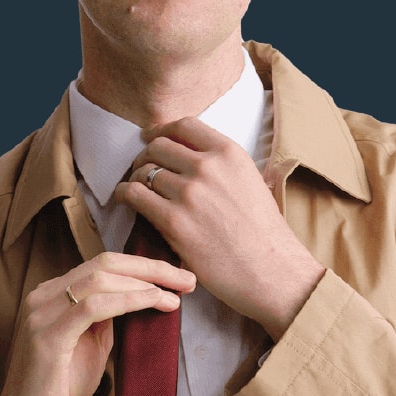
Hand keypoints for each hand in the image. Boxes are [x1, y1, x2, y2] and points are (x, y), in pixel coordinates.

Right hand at [0, 251, 193, 395]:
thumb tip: (137, 300)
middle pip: (104, 263)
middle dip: (152, 268)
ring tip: (177, 294)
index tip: (177, 278)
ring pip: (100, 278)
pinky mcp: (46, 337)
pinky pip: (93, 307)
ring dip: (146, 282)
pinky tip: (154, 304)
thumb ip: (106, 323)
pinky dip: (129, 300)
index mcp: (51, 297)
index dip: (142, 266)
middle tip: (188, 279)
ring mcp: (40, 315)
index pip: (101, 265)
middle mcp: (42, 297)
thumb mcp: (89, 350)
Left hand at [116, 117, 324, 337]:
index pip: (185, 125)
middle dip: (146, 155)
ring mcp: (189, 193)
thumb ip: (222, 166)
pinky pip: (135, 195)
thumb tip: (192, 159)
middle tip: (142, 168)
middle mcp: (207, 167)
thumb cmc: (264, 234)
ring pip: (144, 171)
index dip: (162, 130)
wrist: (270, 270)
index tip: (152, 137)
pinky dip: (125, 194)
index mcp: (229, 153)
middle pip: (159, 146)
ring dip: (135, 178)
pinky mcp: (173, 221)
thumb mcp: (251, 182)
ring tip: (135, 188)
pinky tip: (126, 199)